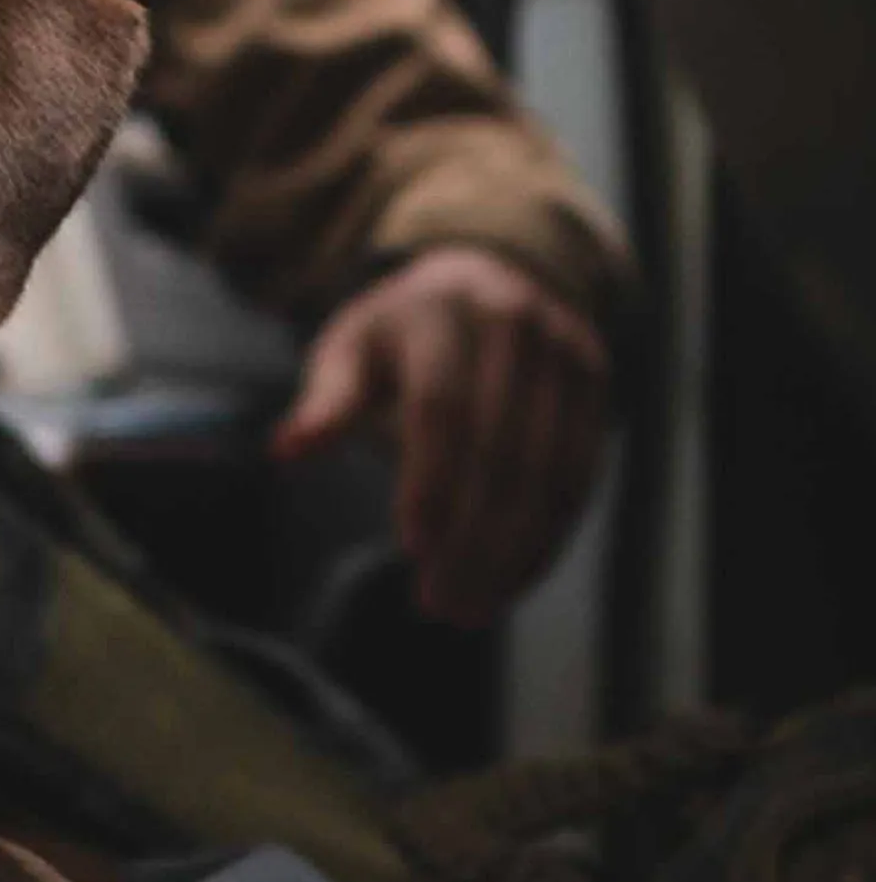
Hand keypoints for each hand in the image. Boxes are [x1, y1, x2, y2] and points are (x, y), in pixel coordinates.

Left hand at [272, 246, 611, 626]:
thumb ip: (327, 401)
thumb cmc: (402, 330)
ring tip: (472, 608)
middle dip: (472, 538)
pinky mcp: (595, 385)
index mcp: (444, 312)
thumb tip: (286, 449)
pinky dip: (547, 536)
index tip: (413, 549)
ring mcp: (565, 354)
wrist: (491, 273)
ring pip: (549, 471)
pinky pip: (580, 475)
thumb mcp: (352, 348)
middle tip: (442, 604)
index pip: (442, 408)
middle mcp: (515, 327)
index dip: (431, 482)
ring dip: (512, 551)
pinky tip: (513, 581)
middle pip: (501, 450)